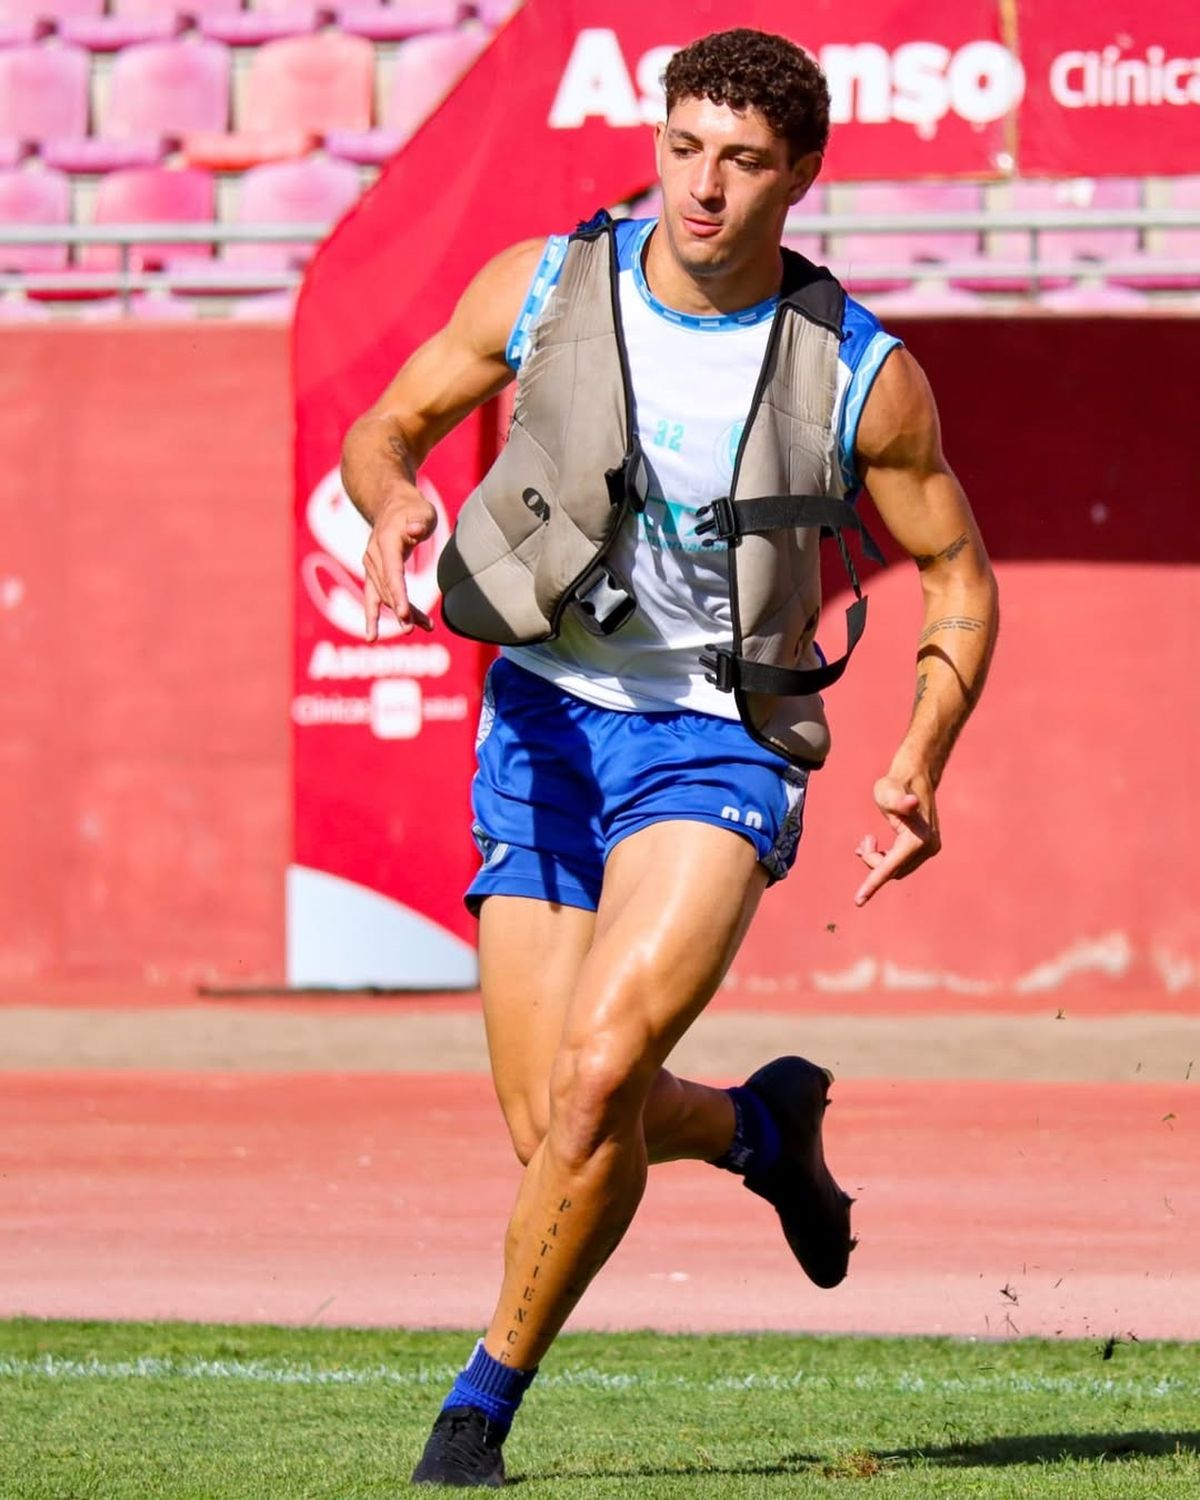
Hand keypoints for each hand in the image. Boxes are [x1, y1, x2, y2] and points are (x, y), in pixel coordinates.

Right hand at [361, 493, 437, 638]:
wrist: (391, 504)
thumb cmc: (412, 509)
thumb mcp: (422, 510)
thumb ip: (419, 521)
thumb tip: (413, 530)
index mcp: (386, 542)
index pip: (392, 572)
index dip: (398, 594)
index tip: (404, 613)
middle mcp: (374, 556)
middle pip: (388, 588)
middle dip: (401, 609)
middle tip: (414, 627)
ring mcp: (371, 566)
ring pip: (384, 596)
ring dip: (402, 613)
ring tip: (424, 627)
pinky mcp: (373, 573)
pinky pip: (373, 597)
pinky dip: (373, 616)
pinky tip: (372, 636)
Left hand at [853, 772, 940, 906]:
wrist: (915, 777)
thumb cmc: (896, 784)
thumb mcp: (887, 791)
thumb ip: (896, 800)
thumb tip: (911, 803)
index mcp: (917, 839)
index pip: (890, 867)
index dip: (872, 883)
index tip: (858, 901)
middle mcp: (928, 848)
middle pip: (892, 870)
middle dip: (873, 860)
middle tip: (864, 840)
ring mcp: (930, 849)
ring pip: (896, 869)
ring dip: (879, 859)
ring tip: (867, 840)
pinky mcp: (927, 848)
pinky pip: (901, 863)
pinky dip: (885, 859)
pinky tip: (872, 846)